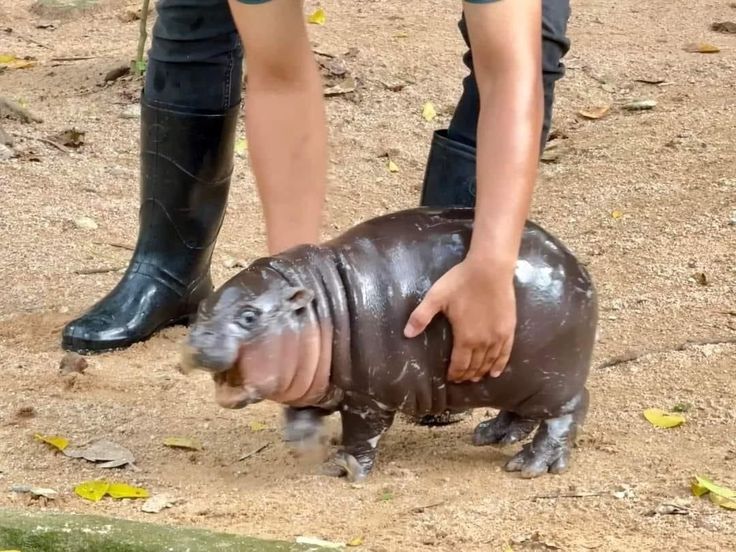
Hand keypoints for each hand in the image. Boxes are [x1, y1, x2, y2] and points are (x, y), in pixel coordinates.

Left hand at [403, 256, 515, 381]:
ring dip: (481, 372)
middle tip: (461, 380)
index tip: (450, 378)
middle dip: (466, 375)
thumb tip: (406, 334)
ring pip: (489, 362)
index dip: (455, 374)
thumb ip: (421, 317)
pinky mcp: (509, 329)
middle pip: (475, 366)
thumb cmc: (462, 281)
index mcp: (465, 338)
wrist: (491, 268)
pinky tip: (496, 372)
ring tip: (475, 378)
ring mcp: (498, 337)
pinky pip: (505, 353)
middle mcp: (483, 342)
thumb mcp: (436, 297)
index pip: (459, 364)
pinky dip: (500, 365)